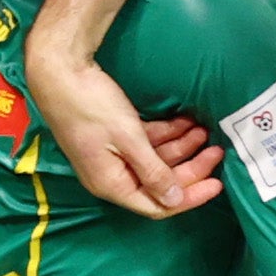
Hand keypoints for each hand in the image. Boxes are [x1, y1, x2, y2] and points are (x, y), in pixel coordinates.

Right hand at [23, 44, 216, 216]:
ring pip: (156, 159)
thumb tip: (175, 200)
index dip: (190, 196)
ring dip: (181, 146)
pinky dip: (166, 134)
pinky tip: (185, 121)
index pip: (158, 204)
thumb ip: (154, 172)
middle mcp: (113, 175)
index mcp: (113, 184)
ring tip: (203, 129)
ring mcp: (113, 156)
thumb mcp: (128, 139)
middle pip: (160, 182)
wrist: (59, 71)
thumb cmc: (91, 106)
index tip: (217, 184)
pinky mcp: (114, 136)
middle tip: (216, 150)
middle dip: (191, 167)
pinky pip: (147, 142)